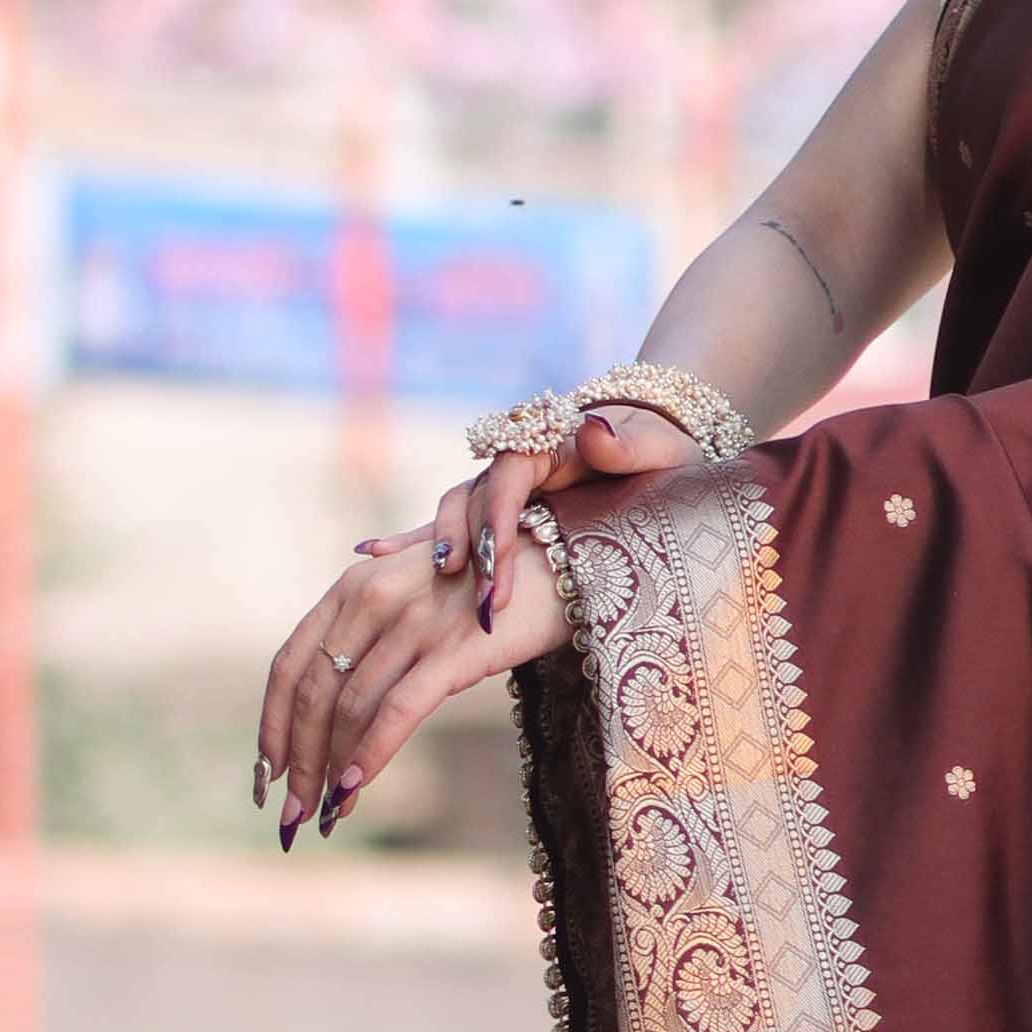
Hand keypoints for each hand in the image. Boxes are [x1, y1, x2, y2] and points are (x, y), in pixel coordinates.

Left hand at [256, 497, 574, 844]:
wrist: (567, 558)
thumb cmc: (499, 567)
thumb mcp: (432, 559)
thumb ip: (390, 564)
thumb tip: (361, 554)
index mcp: (355, 583)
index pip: (291, 662)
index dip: (273, 722)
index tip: (269, 771)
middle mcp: (374, 598)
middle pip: (315, 693)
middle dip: (299, 761)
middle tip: (293, 814)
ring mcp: (415, 623)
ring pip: (351, 708)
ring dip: (332, 769)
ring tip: (325, 814)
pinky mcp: (456, 650)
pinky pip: (400, 710)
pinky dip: (371, 753)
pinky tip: (355, 788)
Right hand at [422, 394, 708, 632]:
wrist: (655, 454)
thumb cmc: (659, 452)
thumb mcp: (656, 446)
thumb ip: (627, 443)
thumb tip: (595, 430)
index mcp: (543, 445)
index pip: (507, 482)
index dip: (496, 523)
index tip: (494, 563)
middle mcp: (509, 465)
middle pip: (473, 505)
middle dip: (471, 553)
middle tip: (479, 601)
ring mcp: (496, 490)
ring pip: (455, 517)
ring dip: (443, 552)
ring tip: (440, 586)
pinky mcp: (492, 515)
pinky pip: (450, 529)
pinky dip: (414, 542)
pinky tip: (372, 556)